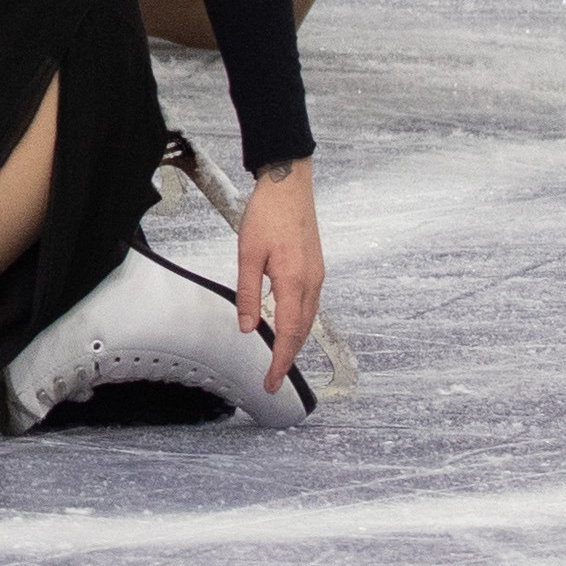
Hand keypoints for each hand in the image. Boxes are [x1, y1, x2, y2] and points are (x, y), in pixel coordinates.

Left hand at [235, 158, 323, 392]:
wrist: (289, 184)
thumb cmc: (268, 213)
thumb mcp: (247, 254)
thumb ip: (248, 293)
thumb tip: (249, 327)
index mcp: (294, 281)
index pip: (289, 333)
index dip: (281, 362)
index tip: (272, 382)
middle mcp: (312, 282)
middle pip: (302, 332)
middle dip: (288, 358)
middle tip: (272, 378)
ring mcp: (317, 275)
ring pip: (308, 320)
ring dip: (295, 342)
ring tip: (279, 359)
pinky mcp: (315, 267)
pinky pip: (310, 305)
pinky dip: (300, 323)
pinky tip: (289, 325)